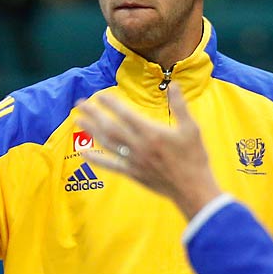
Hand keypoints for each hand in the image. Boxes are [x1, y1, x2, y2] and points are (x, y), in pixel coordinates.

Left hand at [77, 86, 220, 218]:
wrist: (192, 188)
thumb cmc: (194, 157)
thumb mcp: (191, 128)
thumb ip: (180, 106)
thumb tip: (173, 84)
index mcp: (151, 132)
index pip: (125, 114)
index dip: (111, 103)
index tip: (100, 95)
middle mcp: (138, 145)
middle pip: (110, 127)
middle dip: (94, 114)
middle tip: (80, 104)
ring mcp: (133, 160)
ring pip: (107, 143)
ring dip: (91, 131)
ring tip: (78, 120)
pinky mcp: (132, 173)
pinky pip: (110, 165)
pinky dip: (96, 159)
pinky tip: (83, 153)